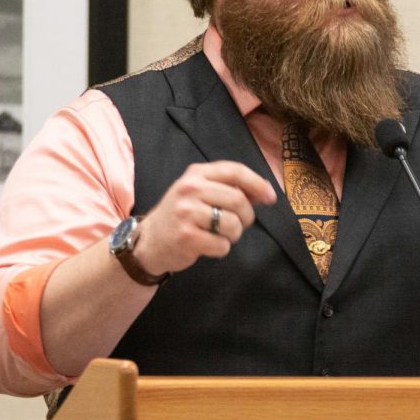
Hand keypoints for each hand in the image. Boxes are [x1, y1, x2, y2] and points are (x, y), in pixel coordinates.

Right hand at [133, 161, 275, 274]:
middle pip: (239, 200)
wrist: (149, 242)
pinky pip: (222, 245)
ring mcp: (186, 212)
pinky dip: (220, 249)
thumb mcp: (201, 193)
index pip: (235, 171)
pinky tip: (206, 245)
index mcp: (196, 174)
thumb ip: (230, 189)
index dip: (257, 183)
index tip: (271, 197)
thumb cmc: (182, 216)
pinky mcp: (187, 236)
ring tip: (218, 234)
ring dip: (233, 235)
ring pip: (233, 224)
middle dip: (246, 217)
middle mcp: (190, 189)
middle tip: (238, 224)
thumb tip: (266, 192)